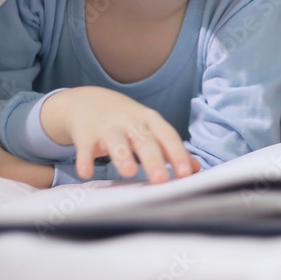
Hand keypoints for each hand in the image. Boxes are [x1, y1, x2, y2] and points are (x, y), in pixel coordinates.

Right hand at [39, 87, 200, 183]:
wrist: (88, 101)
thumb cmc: (127, 121)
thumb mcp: (151, 129)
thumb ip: (171, 149)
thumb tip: (195, 168)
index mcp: (150, 121)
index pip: (168, 136)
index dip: (178, 154)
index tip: (186, 174)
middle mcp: (131, 122)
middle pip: (144, 140)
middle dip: (153, 159)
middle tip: (160, 179)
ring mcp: (107, 127)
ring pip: (117, 142)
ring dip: (122, 156)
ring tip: (128, 172)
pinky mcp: (86, 135)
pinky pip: (85, 148)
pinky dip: (85, 160)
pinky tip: (86, 172)